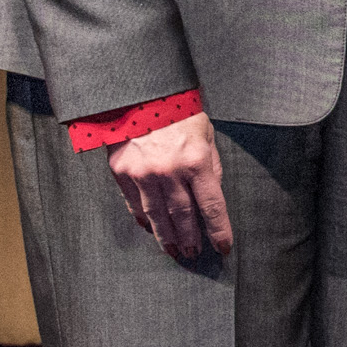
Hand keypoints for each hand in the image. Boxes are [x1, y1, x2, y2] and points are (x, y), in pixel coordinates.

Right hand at [108, 112, 231, 260]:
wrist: (139, 93)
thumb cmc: (178, 112)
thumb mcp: (206, 134)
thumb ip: (211, 165)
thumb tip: (211, 195)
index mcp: (196, 161)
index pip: (212, 206)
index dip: (219, 231)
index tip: (223, 248)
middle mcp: (170, 171)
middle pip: (183, 216)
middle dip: (192, 238)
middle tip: (194, 253)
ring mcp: (144, 173)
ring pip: (157, 216)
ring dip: (167, 237)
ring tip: (174, 251)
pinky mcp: (123, 171)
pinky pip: (134, 203)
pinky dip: (143, 219)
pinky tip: (150, 229)